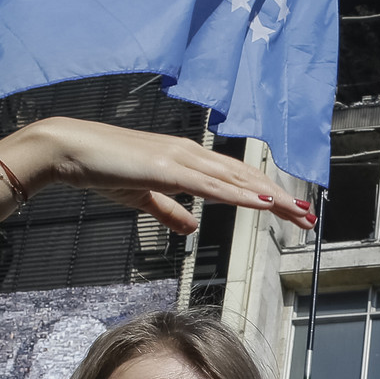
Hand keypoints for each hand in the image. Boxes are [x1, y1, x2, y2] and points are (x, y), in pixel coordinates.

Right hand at [0, 117, 315, 233]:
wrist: (70, 150)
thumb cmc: (102, 170)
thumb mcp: (141, 198)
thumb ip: (169, 211)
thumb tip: (191, 227)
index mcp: (187, 160)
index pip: (236, 179)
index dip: (266, 195)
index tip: (290, 213)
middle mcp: (191, 154)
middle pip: (246, 177)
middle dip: (281, 199)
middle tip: (309, 218)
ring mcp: (181, 158)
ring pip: (237, 179)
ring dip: (270, 197)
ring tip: (296, 213)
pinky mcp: (168, 167)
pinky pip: (211, 184)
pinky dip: (239, 193)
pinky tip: (260, 202)